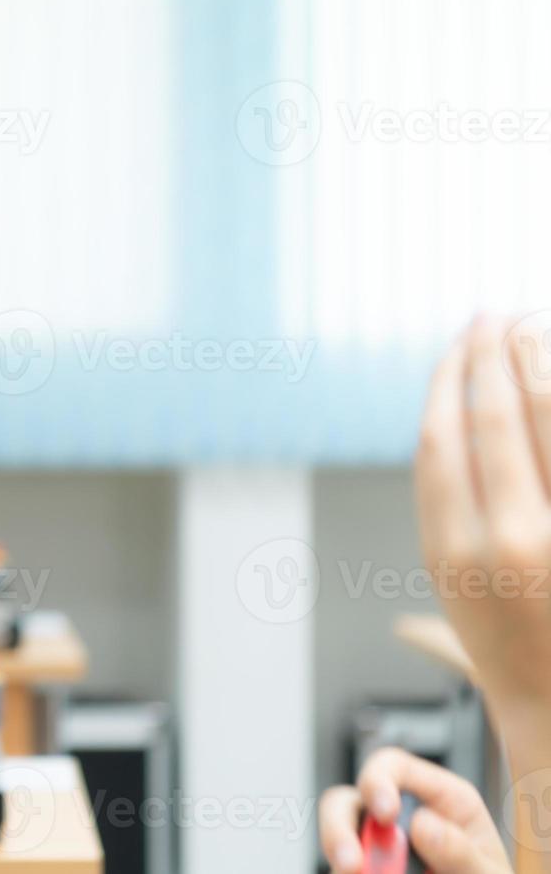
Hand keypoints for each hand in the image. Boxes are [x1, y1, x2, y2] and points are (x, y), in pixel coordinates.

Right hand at [319, 747, 510, 873]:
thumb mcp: (488, 871)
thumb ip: (462, 850)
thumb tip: (422, 825)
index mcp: (440, 799)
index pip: (394, 766)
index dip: (378, 780)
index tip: (384, 813)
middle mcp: (400, 816)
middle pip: (349, 798)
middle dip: (339, 825)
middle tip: (350, 861)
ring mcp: (380, 844)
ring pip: (336, 830)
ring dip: (337, 849)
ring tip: (350, 873)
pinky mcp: (366, 866)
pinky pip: (341, 863)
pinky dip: (344, 870)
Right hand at [414, 314, 550, 731]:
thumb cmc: (516, 653)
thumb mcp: (454, 596)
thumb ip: (444, 523)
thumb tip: (429, 448)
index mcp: (450, 550)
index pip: (439, 438)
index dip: (447, 378)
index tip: (456, 343)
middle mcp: (505, 540)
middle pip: (493, 418)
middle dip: (491, 354)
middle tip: (495, 315)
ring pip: (547, 420)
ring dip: (538, 362)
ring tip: (533, 327)